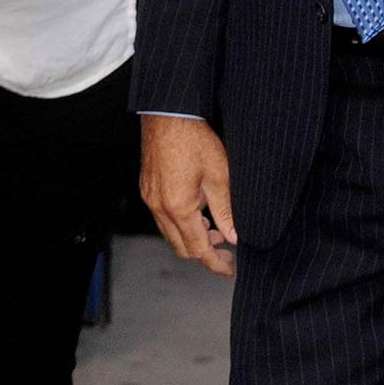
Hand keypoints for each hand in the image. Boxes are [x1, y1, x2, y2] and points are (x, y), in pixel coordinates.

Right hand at [140, 115, 236, 277]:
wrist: (169, 115)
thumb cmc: (194, 140)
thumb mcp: (219, 177)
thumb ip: (226, 210)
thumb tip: (235, 236)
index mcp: (178, 208)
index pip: (198, 249)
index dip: (215, 263)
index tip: (229, 269)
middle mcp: (159, 208)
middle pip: (181, 247)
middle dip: (204, 253)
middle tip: (227, 251)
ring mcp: (150, 199)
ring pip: (171, 233)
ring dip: (193, 237)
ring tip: (217, 230)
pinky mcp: (148, 190)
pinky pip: (164, 218)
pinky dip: (182, 223)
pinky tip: (199, 213)